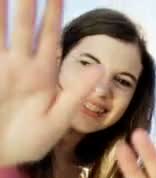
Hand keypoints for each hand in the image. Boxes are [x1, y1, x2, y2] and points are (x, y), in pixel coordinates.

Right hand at [0, 0, 101, 165]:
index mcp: (43, 76)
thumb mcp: (57, 120)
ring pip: (2, 30)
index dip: (54, 15)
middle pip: (25, 26)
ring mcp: (0, 68)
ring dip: (3, 9)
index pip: (50, 37)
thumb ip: (76, 93)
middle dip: (28, 3)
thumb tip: (102, 68)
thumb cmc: (29, 143)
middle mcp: (21, 66)